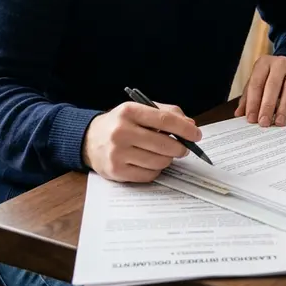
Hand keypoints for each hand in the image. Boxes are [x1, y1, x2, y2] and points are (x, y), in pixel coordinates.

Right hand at [82, 102, 201, 182]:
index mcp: (129, 112)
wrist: (89, 139)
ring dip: (167, 159)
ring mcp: (117, 153)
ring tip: (162, 154)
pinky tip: (149, 162)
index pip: (165, 120)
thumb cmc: (120, 124)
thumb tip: (190, 125)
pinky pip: (149, 175)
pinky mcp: (117, 171)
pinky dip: (155, 170)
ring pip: (159, 162)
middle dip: (180, 148)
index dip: (185, 129)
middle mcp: (121, 132)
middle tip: (183, 148)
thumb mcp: (139, 110)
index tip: (196, 134)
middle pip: (164, 144)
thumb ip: (166, 113)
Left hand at [235, 55, 285, 127]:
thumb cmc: (272, 77)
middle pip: (272, 85)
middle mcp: (279, 63)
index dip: (252, 102)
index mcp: (263, 63)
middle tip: (264, 122)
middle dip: (267, 106)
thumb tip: (239, 114)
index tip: (251, 119)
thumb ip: (248, 97)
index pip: (256, 83)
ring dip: (284, 107)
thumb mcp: (259, 82)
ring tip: (279, 122)